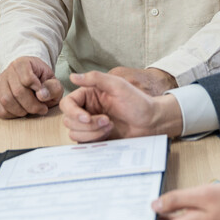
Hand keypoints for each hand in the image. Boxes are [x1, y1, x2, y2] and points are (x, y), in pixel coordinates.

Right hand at [0, 56, 62, 117]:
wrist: (30, 79)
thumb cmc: (41, 81)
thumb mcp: (53, 81)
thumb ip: (52, 87)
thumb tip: (42, 95)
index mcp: (23, 63)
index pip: (27, 78)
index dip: (37, 91)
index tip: (44, 96)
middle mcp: (8, 71)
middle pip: (17, 92)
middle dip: (32, 105)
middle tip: (41, 109)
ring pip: (6, 101)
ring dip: (21, 111)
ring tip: (30, 110)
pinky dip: (11, 114)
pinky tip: (20, 111)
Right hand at [60, 71, 182, 141]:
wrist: (151, 122)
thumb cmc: (137, 102)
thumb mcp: (118, 85)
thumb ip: (95, 78)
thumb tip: (73, 76)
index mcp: (89, 95)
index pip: (67, 104)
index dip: (73, 113)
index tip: (86, 118)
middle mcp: (87, 109)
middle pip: (69, 121)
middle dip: (87, 125)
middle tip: (107, 121)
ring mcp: (90, 125)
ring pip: (74, 133)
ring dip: (92, 133)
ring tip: (110, 126)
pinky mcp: (95, 137)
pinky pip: (83, 143)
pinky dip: (94, 140)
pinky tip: (108, 134)